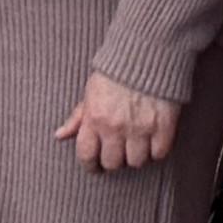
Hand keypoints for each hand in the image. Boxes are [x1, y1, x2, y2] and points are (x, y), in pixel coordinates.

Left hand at [61, 71, 180, 174]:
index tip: (95, 167)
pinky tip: (153, 141)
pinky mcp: (164, 126)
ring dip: (136, 157)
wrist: (146, 56)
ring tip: (136, 145)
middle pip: (113, 163)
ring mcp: (141, 128)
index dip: (90, 165)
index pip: (87, 155)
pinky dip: (156, 151)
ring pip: (137, 162)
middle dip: (114, 161)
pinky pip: (159, 153)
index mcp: (94, 119)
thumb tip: (59, 135)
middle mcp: (115, 127)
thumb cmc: (114, 75)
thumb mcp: (89, 94)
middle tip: (118, 153)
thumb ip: (77, 118)